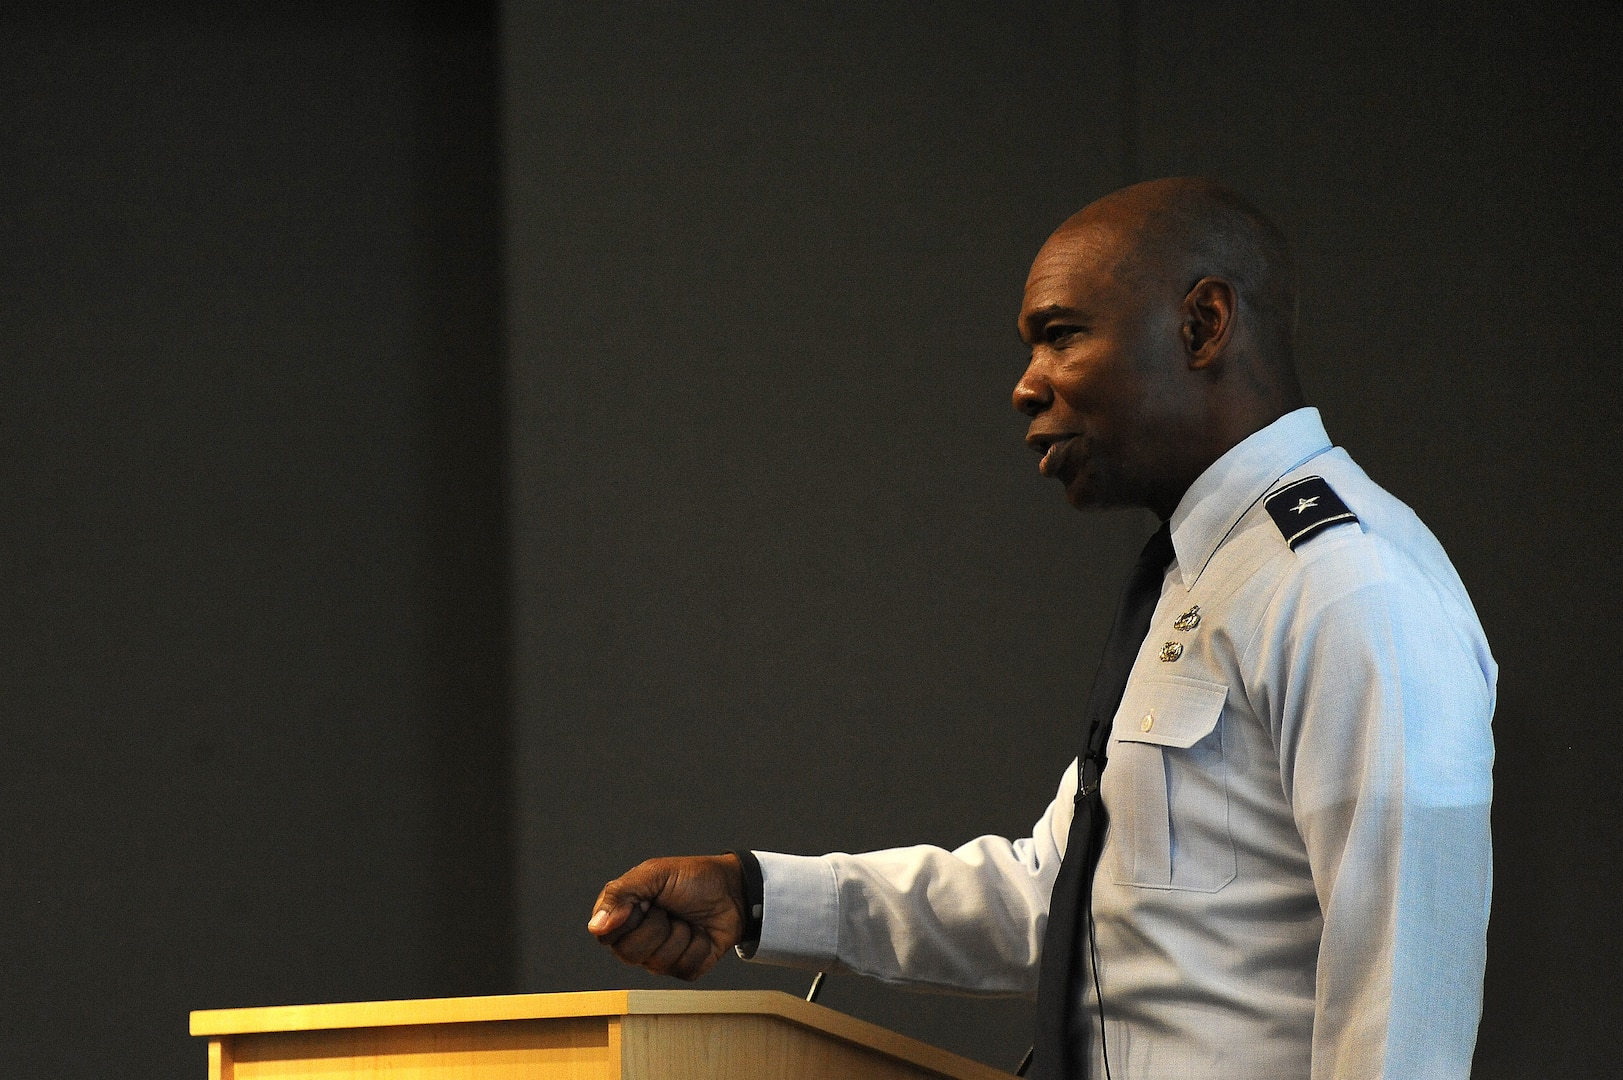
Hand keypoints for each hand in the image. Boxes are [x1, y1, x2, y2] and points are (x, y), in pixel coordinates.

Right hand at [587, 854, 747, 980]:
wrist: (733, 890)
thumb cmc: (692, 878)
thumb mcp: (654, 874)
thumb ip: (621, 894)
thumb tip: (596, 926)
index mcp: (623, 916)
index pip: (605, 935)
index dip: (628, 919)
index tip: (645, 900)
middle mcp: (637, 940)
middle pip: (629, 954)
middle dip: (657, 927)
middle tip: (669, 909)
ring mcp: (660, 958)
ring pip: (658, 963)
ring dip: (681, 935)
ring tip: (687, 920)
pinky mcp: (685, 969)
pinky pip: (685, 969)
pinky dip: (699, 947)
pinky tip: (701, 933)